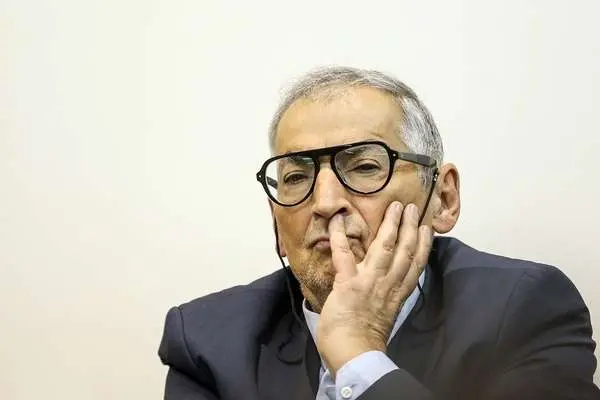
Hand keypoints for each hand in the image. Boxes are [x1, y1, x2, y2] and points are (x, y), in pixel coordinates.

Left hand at [316, 201, 432, 375]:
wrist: (354, 356)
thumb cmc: (364, 344)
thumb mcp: (382, 320)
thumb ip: (384, 303)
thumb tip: (383, 295)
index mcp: (396, 295)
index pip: (414, 267)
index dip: (423, 246)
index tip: (427, 230)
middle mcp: (387, 285)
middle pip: (404, 252)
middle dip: (410, 228)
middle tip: (414, 208)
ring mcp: (369, 282)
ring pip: (385, 248)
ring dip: (391, 225)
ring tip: (397, 208)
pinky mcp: (348, 283)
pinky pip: (344, 255)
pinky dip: (339, 236)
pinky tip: (336, 220)